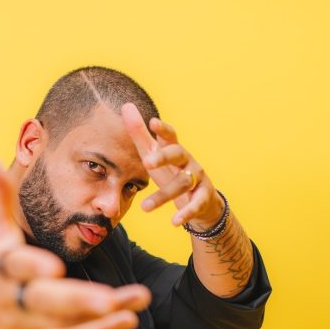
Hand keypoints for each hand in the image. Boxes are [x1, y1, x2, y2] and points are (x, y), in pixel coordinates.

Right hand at [0, 156, 150, 328]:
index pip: (15, 267)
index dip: (32, 267)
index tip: (55, 267)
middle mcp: (11, 299)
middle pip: (44, 303)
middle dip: (76, 301)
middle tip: (109, 298)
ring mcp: (25, 323)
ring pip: (65, 323)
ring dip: (102, 316)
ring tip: (138, 299)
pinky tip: (129, 319)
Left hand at [121, 103, 223, 228]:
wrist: (201, 201)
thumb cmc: (171, 172)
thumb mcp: (153, 154)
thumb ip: (139, 134)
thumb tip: (126, 106)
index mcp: (174, 149)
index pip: (170, 136)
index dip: (163, 129)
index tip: (152, 122)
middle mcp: (188, 161)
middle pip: (178, 154)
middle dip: (163, 158)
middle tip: (146, 163)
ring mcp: (198, 179)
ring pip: (182, 183)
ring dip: (163, 195)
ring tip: (144, 207)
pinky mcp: (204, 197)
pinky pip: (196, 204)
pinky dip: (186, 213)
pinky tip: (175, 222)